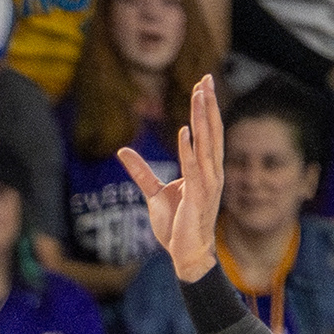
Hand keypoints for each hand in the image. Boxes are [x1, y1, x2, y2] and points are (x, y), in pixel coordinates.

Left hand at [118, 72, 222, 282]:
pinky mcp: (197, 198)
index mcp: (205, 171)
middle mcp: (211, 174)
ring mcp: (207, 185)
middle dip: (208, 105)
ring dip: (202, 119)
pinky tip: (184, 131)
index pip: (208, 134)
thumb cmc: (175, 227)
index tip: (202, 85)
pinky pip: (193, 170)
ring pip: (206, 145)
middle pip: (212, 132)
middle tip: (205, 78)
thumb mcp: (153, 193)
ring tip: (199, 94)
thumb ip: (140, 171)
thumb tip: (122, 151)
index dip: (205, 109)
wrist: (185, 256)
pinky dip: (188, 151)